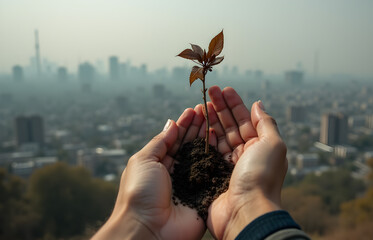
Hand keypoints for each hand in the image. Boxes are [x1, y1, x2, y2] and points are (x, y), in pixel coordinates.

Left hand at [93, 105, 215, 239]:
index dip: (184, 123)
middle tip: (208, 109)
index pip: (175, 138)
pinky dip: (218, 156)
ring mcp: (192, 182)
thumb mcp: (143, 160)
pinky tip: (221, 140)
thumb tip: (171, 123)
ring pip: (203, 155)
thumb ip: (160, 142)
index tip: (194, 109)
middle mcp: (177, 171)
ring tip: (216, 119)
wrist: (149, 229)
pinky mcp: (204, 193)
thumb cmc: (140, 193)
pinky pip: (213, 172)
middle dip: (199, 126)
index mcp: (160, 163)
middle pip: (191, 144)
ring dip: (209, 137)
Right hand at [206, 86, 287, 239]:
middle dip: (220, 107)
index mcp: (260, 147)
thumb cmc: (261, 178)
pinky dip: (203, 138)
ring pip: (217, 137)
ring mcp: (228, 165)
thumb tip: (258, 104)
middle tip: (209, 91)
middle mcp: (245, 155)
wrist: (245, 212)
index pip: (245, 120)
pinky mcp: (213, 175)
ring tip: (200, 104)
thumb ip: (266, 123)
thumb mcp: (273, 145)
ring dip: (210, 119)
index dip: (235, 103)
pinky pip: (207, 152)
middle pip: (230, 125)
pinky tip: (197, 126)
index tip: (224, 89)